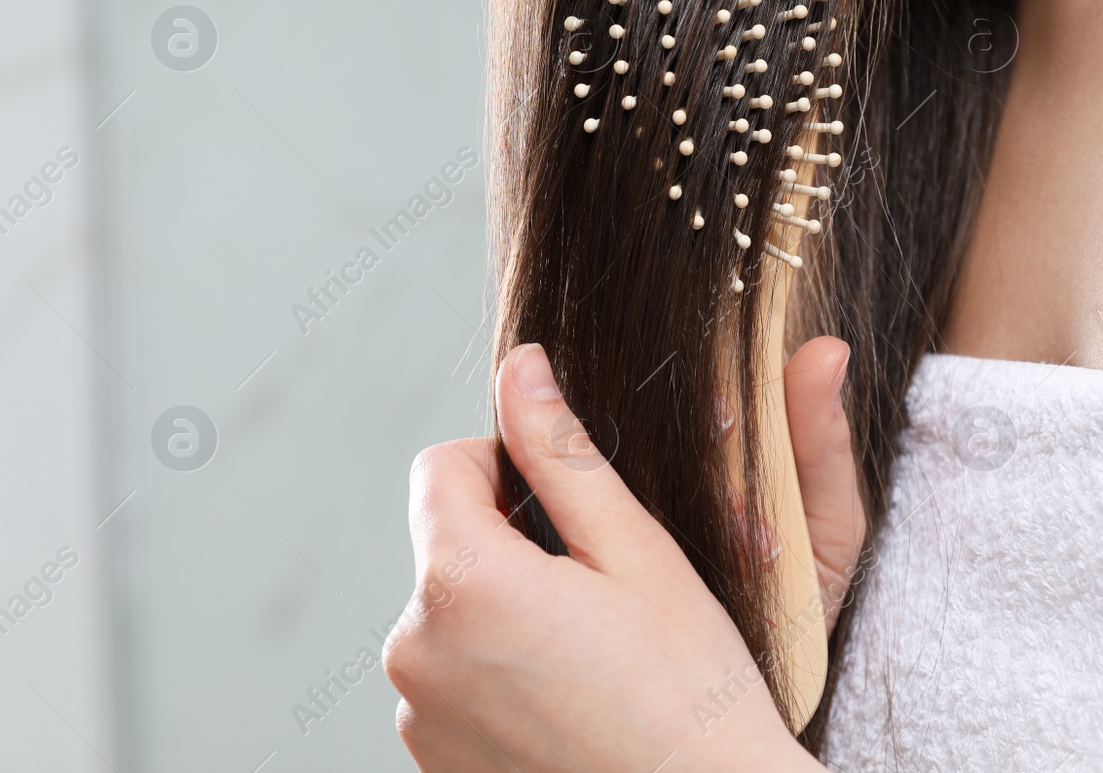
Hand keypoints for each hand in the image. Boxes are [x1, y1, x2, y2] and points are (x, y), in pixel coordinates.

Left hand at [383, 341, 856, 771]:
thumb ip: (561, 454)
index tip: (567, 501)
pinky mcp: (432, 766)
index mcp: (462, 584)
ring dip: (506, 614)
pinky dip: (501, 677)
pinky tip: (574, 704)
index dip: (505, 462)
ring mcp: (418, 719)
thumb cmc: (688, 692)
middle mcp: (415, 654)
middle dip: (511, 545)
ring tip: (595, 658)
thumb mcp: (635, 551)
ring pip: (453, 616)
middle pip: (446, 545)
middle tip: (602, 590)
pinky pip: (455, 682)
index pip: (442, 466)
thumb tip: (520, 369)